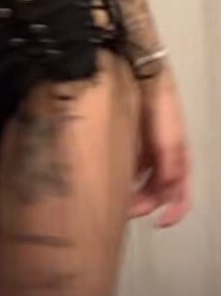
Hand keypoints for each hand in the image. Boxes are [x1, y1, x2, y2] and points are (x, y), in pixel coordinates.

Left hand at [128, 68, 191, 226]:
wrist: (141, 72)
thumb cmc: (160, 100)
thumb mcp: (169, 135)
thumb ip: (170, 163)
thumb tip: (169, 190)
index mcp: (179, 158)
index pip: (182, 194)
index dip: (175, 212)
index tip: (162, 222)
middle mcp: (165, 157)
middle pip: (159, 192)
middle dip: (146, 203)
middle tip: (127, 209)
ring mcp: (149, 150)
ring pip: (144, 182)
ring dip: (135, 193)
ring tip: (119, 197)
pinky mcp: (134, 143)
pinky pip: (132, 168)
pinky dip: (127, 177)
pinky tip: (114, 178)